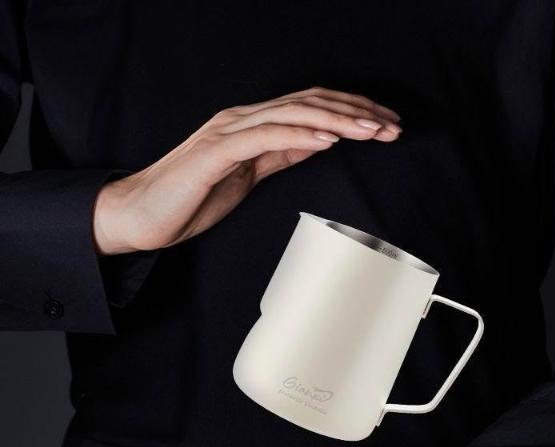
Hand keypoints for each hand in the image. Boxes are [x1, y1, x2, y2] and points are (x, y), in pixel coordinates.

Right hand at [93, 86, 401, 254]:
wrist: (141, 214)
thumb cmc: (191, 198)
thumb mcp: (247, 176)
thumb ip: (277, 156)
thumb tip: (313, 145)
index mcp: (253, 126)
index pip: (312, 109)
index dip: (352, 113)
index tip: (386, 126)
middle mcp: (243, 119)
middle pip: (311, 103)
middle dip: (357, 112)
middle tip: (393, 126)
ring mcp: (228, 131)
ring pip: (293, 114)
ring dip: (337, 120)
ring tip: (372, 129)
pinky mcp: (215, 152)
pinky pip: (264, 136)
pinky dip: (299, 135)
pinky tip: (327, 140)